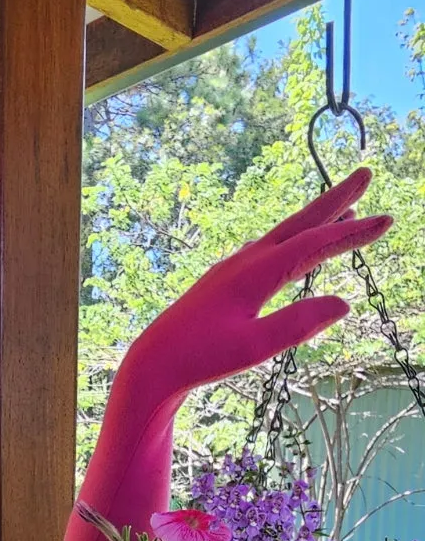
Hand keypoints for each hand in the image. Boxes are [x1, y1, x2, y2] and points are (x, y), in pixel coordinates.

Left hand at [61, 167, 392, 540]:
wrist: (152, 365)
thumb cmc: (200, 358)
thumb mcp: (253, 348)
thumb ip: (298, 325)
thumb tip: (343, 305)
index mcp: (254, 275)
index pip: (312, 246)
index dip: (351, 233)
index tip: (388, 220)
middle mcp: (242, 265)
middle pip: (296, 225)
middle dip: (333, 201)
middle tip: (365, 175)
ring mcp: (229, 273)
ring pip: (280, 238)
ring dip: (312, 222)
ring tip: (342, 212)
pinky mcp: (220, 286)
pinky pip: (265, 254)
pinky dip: (289, 244)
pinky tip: (292, 250)